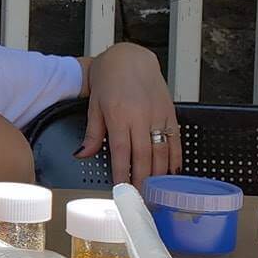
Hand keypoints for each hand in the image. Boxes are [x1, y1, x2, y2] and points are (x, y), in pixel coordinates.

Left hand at [75, 43, 180, 184]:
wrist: (129, 57)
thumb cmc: (108, 80)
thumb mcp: (94, 106)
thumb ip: (93, 134)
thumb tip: (82, 155)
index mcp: (119, 115)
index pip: (122, 151)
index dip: (123, 173)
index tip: (122, 191)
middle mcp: (141, 116)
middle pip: (144, 155)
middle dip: (143, 179)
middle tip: (142, 199)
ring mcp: (158, 114)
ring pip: (162, 149)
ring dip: (160, 173)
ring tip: (157, 191)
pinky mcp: (170, 112)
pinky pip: (175, 139)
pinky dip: (175, 157)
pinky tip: (173, 172)